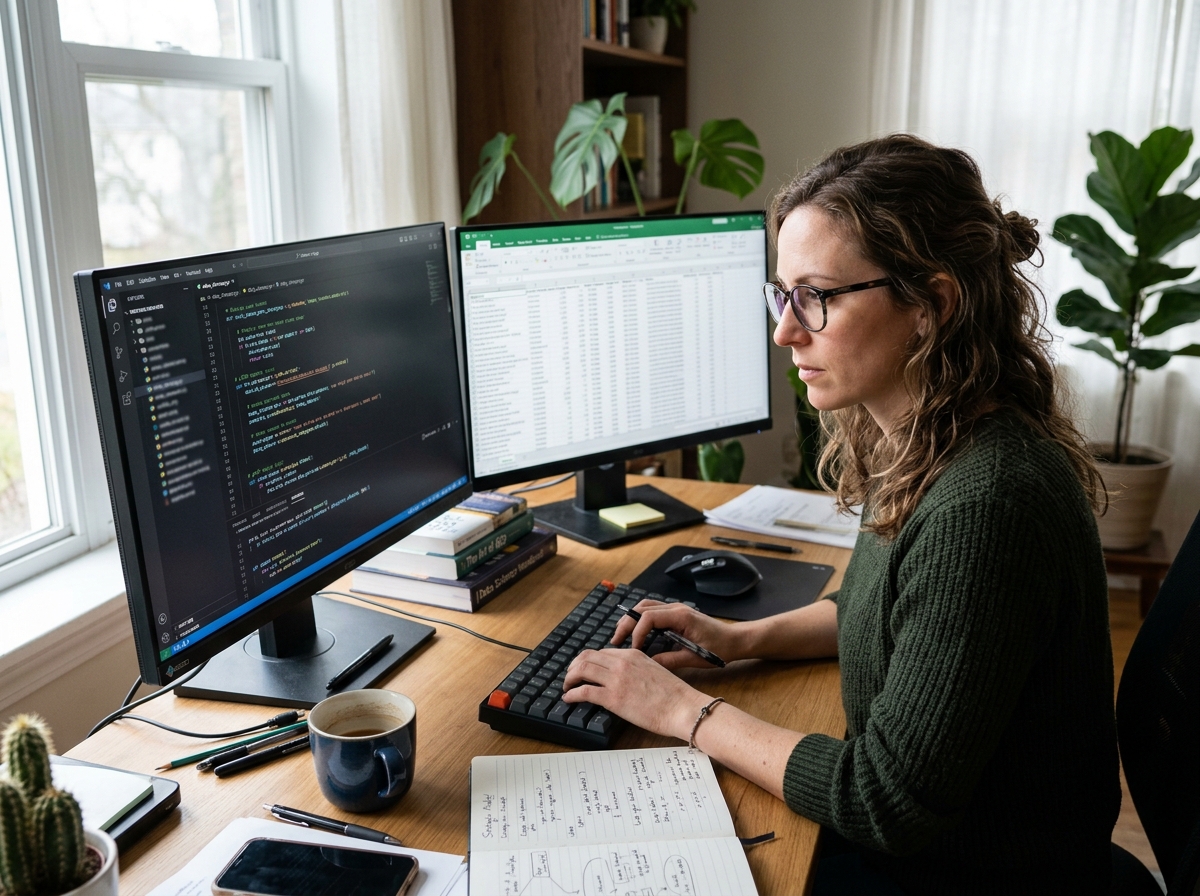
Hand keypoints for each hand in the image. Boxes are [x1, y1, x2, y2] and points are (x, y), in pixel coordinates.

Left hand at [562, 647, 708, 739]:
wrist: (682, 707)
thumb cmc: (674, 695)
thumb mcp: (654, 671)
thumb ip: (637, 670)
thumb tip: (625, 679)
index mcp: (633, 654)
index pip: (602, 652)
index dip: (588, 661)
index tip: (584, 670)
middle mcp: (622, 662)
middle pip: (586, 657)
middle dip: (574, 666)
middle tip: (570, 677)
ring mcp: (616, 679)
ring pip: (581, 670)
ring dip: (569, 678)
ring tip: (567, 687)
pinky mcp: (613, 697)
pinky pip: (584, 691)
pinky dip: (572, 693)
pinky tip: (568, 698)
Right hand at [614, 600, 741, 669]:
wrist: (735, 640)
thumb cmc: (719, 648)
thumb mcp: (694, 658)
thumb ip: (670, 660)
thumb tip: (648, 665)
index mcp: (681, 616)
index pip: (649, 617)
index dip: (637, 632)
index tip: (634, 649)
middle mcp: (676, 608)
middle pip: (642, 608)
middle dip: (626, 623)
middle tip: (615, 641)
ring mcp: (676, 609)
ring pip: (645, 607)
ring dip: (631, 620)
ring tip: (620, 635)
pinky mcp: (676, 614)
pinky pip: (652, 611)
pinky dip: (640, 620)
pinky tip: (635, 633)